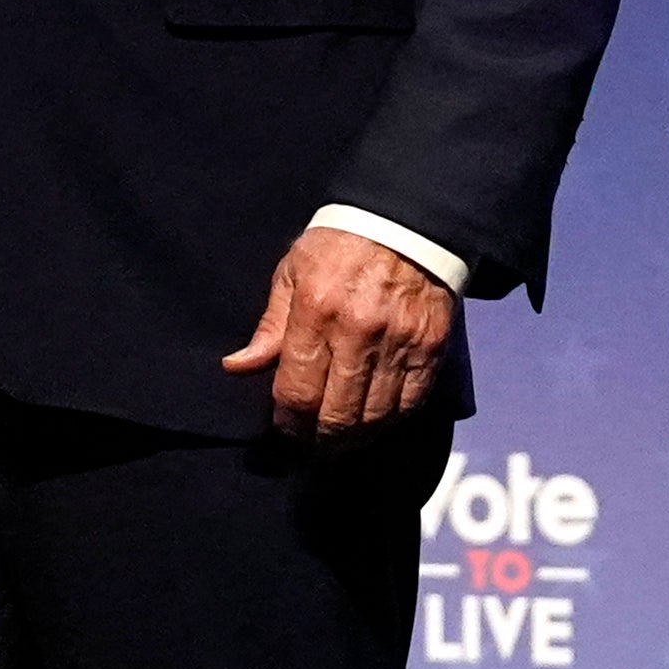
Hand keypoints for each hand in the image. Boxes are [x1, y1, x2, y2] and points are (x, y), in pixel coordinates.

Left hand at [224, 226, 453, 438]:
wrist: (406, 222)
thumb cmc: (339, 246)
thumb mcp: (292, 273)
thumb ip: (269, 326)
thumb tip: (237, 367)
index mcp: (316, 311)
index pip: (297, 391)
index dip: (288, 423)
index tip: (284, 430)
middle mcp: (359, 332)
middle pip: (337, 415)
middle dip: (319, 440)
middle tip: (310, 446)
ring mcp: (399, 343)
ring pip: (374, 417)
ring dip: (354, 439)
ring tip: (339, 440)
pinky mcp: (430, 348)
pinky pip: (409, 404)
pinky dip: (390, 422)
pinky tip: (373, 422)